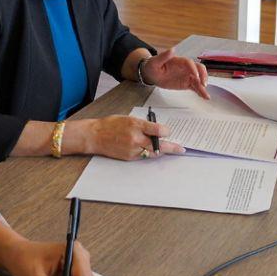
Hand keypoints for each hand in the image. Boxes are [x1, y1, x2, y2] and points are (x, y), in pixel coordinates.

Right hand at [69, 115, 184, 159]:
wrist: (95, 136)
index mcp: (136, 125)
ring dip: (162, 151)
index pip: (157, 129)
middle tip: (181, 149)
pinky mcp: (129, 157)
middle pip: (158, 144)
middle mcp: (135, 138)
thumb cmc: (111, 124)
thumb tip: (158, 130)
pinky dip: (151, 154)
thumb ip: (144, 124)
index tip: (169, 131)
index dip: (166, 131)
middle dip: (171, 147)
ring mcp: (132, 149)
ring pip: (152, 152)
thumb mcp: (129, 118)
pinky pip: (144, 156)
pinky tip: (155, 151)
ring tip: (171, 150)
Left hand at [142, 48, 209, 98]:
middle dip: (203, 76)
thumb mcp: (155, 61)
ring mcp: (187, 75)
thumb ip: (163, 56)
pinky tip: (204, 96)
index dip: (193, 69)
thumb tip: (172, 50)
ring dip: (203, 86)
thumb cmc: (153, 66)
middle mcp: (185, 68)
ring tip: (206, 95)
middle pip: (199, 69)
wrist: (152, 74)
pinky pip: (195, 87)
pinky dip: (200, 91)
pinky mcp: (186, 83)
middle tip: (203, 84)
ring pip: (198, 80)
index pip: (189, 63)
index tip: (195, 76)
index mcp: (179, 61)